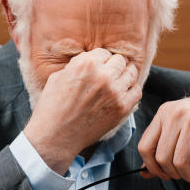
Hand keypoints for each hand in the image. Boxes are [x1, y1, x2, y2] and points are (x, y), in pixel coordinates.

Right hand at [24, 49, 141, 173]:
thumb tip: (91, 59)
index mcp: (86, 64)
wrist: (55, 136)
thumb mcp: (58, 76)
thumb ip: (77, 64)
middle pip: (120, 60)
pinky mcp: (122, 108)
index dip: (100, 60)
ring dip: (124, 76)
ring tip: (117, 83)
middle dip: (113, 66)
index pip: (104, 52)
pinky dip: (131, 90)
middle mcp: (103, 75)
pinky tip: (122, 94)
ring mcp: (115, 92)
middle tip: (108, 75)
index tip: (98, 68)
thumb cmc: (52, 107)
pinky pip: (136, 92)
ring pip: (131, 73)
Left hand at [138, 88, 189, 181]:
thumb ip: (162, 147)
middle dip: (173, 173)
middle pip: (162, 158)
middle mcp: (176, 114)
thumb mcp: (181, 127)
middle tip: (184, 173)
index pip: (144, 147)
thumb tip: (145, 173)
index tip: (163, 173)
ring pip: (179, 162)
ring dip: (188, 174)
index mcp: (164, 113)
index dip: (152, 167)